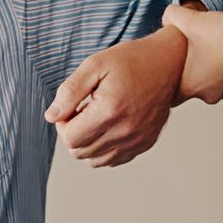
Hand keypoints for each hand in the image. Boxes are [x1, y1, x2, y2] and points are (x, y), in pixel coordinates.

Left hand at [43, 28, 187, 166]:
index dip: (62, 123)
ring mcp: (137, 141)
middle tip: (83, 111)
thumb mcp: (95, 65)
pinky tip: (109, 126)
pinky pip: (114, 160)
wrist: (170, 64)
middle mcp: (125, 131)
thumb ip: (69, 92)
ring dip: (88, 143)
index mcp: (110, 111)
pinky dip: (104, 149)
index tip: (71, 107)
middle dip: (73, 133)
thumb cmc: (131, 61)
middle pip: (79, 152)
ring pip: (94, 161)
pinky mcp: (144, 144)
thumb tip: (51, 117)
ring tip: (97, 118)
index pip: (70, 138)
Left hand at [161, 3, 222, 103]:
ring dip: (210, 67)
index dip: (166, 79)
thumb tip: (168, 17)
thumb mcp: (190, 20)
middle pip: (190, 86)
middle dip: (189, 69)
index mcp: (188, 87)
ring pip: (211, 81)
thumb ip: (171, 16)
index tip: (168, 66)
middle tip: (191, 50)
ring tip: (212, 46)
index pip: (168, 94)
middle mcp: (207, 95)